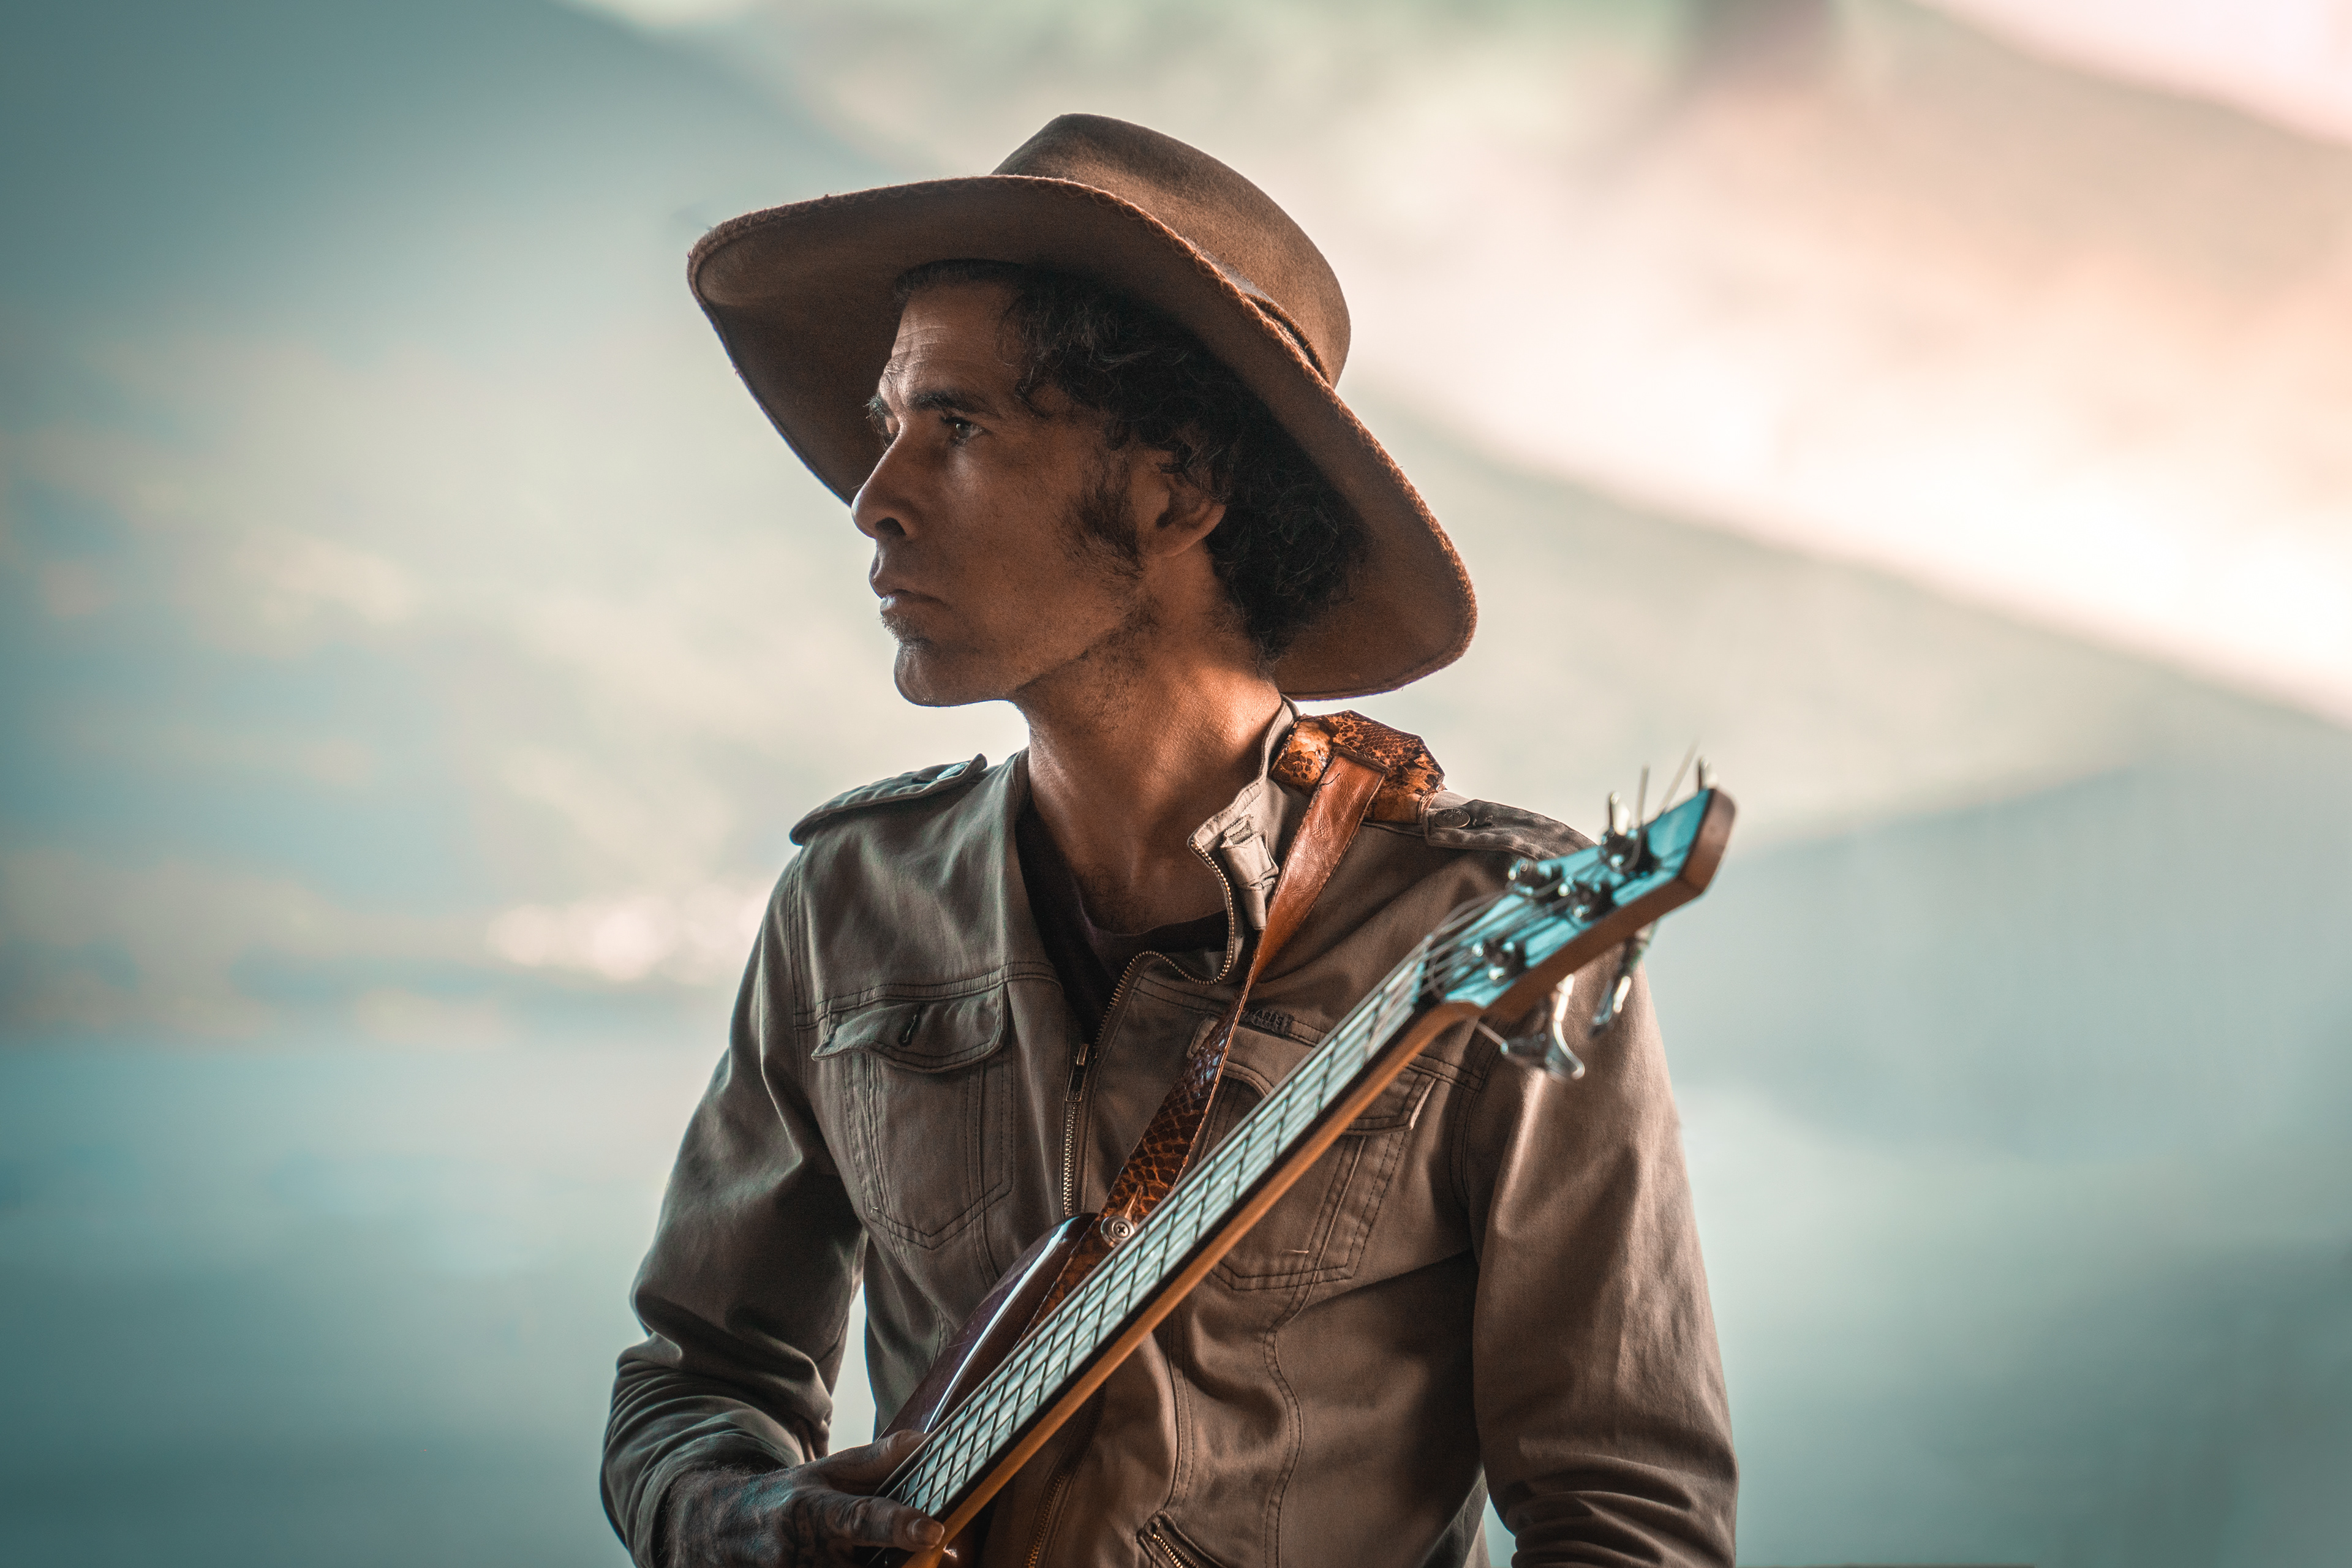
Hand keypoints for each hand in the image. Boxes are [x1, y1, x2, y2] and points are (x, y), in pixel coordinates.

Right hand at [663, 1429, 945, 1565]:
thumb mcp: (829, 1469)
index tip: (933, 1531)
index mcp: (814, 1509)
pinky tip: (887, 1567)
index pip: (861, 1518)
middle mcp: (803, 1553)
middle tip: (948, 1564)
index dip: (898, 1526)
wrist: (723, 1529)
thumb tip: (929, 1441)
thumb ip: (880, 1459)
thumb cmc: (791, 1496)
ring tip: (922, 1565)